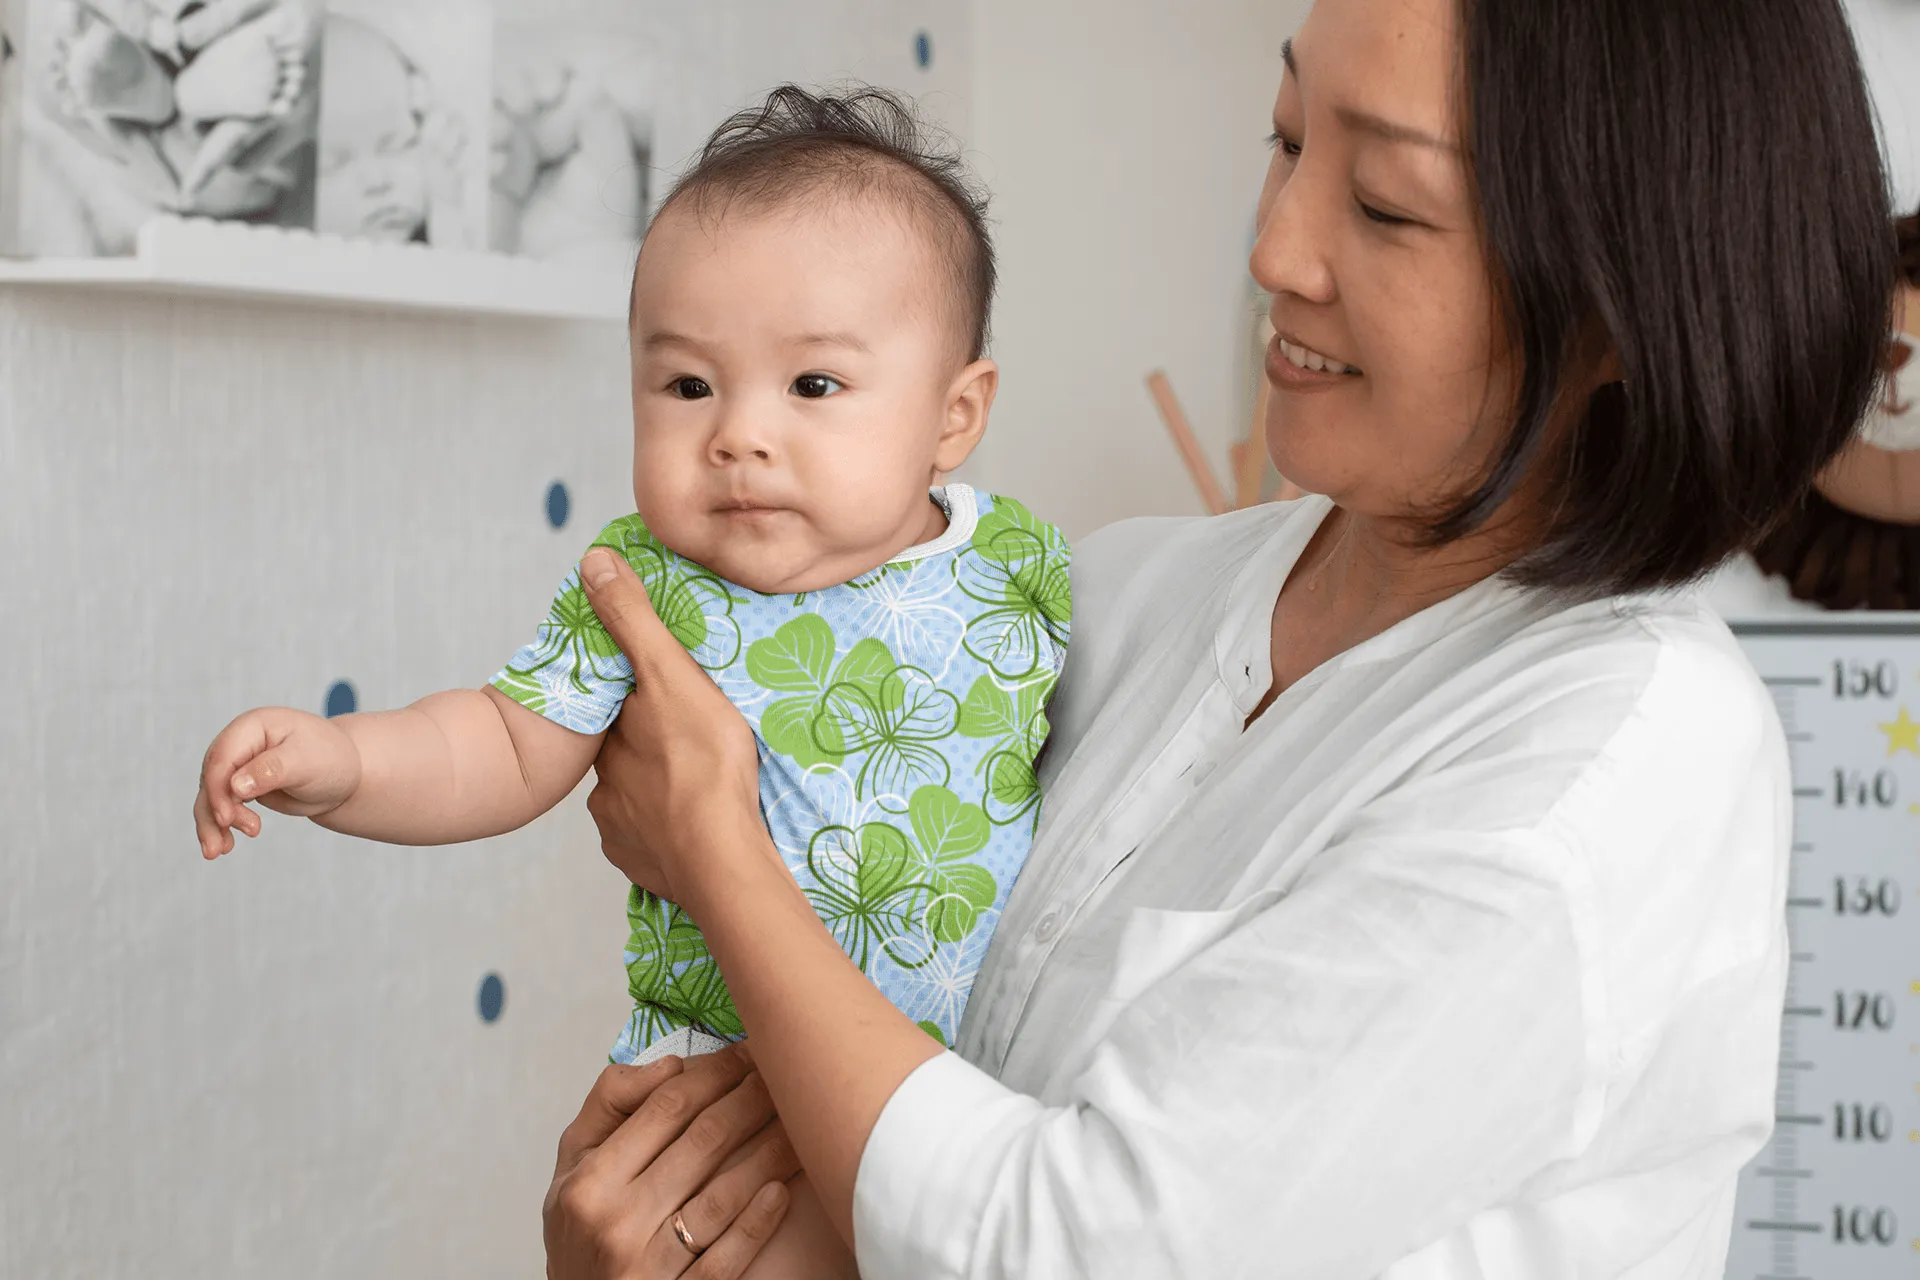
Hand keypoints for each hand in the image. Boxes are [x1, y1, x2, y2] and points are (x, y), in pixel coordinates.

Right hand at [192, 707, 360, 857]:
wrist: (345, 774)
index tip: (226, 819)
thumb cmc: (331, 759)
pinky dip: (220, 827)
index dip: (218, 789)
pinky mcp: (241, 787)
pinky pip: (221, 807)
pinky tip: (225, 846)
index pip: (223, 758)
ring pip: (211, 797)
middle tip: (225, 845)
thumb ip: (272, 770)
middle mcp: (239, 744)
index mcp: (252, 727)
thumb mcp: (307, 762)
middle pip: (212, 779)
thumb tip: (235, 786)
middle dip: (214, 812)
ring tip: (219, 851)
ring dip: (211, 825)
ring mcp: (238, 766)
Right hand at [545, 1045, 799, 1278]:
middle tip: (784, 1075)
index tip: (747, 1053)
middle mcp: (616, 1221)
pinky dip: (756, 1224)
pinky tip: (781, 1192)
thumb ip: (609, 1105)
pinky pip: (726, 1259)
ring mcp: (648, 1266)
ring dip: (769, 1153)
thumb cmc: (581, 1230)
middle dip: (751, 1101)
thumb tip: (672, 1065)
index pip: (665, 1108)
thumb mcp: (572, 1167)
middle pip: (702, 1143)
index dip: (715, 1073)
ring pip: (722, 1197)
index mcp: (589, 1181)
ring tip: (799, 1124)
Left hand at [578, 548, 765, 907]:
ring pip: (637, 800)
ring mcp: (621, 830)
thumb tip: (592, 560)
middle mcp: (604, 784)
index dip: (638, 699)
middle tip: (692, 744)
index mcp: (612, 736)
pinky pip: (649, 842)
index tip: (665, 697)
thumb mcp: (671, 677)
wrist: (721, 859)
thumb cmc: (704, 763)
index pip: (616, 708)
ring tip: (701, 788)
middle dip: (651, 748)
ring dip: (660, 793)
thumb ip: (633, 620)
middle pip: (627, 755)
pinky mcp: (641, 865)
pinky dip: (666, 833)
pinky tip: (694, 826)